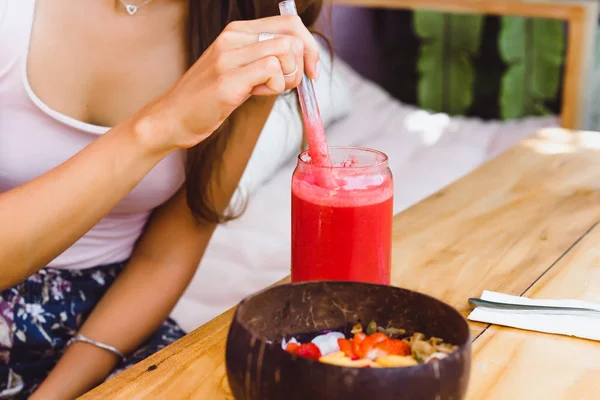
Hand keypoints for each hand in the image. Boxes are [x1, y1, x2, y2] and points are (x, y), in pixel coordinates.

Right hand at [136, 15, 319, 152]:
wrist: (172, 117)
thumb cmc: (206, 98)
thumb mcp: (236, 69)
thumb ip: (262, 58)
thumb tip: (300, 59)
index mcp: (236, 31)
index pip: (289, 24)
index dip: (309, 47)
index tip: (310, 70)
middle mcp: (233, 37)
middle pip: (293, 37)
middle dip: (302, 65)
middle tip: (286, 85)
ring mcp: (229, 56)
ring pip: (286, 52)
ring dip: (288, 77)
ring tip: (266, 90)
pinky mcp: (228, 79)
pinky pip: (272, 71)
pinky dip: (275, 87)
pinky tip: (256, 95)